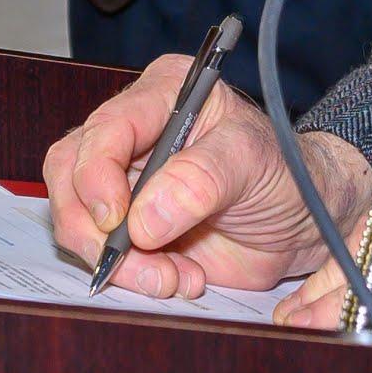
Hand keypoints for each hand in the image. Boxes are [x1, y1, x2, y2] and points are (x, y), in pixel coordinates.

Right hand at [36, 54, 347, 296]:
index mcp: (162, 95)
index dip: (97, 176)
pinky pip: (102, 254)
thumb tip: (142, 219)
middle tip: (141, 261)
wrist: (301, 222)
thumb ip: (201, 180)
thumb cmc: (283, 174)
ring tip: (174, 276)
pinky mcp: (128, 227)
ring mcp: (124, 182)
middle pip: (71, 175)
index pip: (104, 129)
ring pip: (76, 219)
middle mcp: (133, 134)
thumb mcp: (251, 162)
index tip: (118, 220)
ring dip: (117, 260)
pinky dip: (133, 276)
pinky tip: (181, 277)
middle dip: (95, 228)